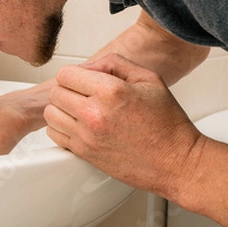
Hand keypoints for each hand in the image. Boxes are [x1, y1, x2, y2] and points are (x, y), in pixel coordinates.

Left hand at [44, 53, 204, 194]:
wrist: (176, 162)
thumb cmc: (166, 123)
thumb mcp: (148, 79)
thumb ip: (114, 63)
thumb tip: (87, 66)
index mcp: (110, 91)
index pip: (65, 74)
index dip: (74, 74)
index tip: (84, 80)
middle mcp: (94, 113)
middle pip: (55, 92)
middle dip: (67, 90)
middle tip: (83, 95)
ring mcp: (86, 135)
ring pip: (51, 113)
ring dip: (62, 109)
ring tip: (79, 110)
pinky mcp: (83, 153)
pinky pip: (54, 134)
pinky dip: (61, 128)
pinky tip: (78, 126)